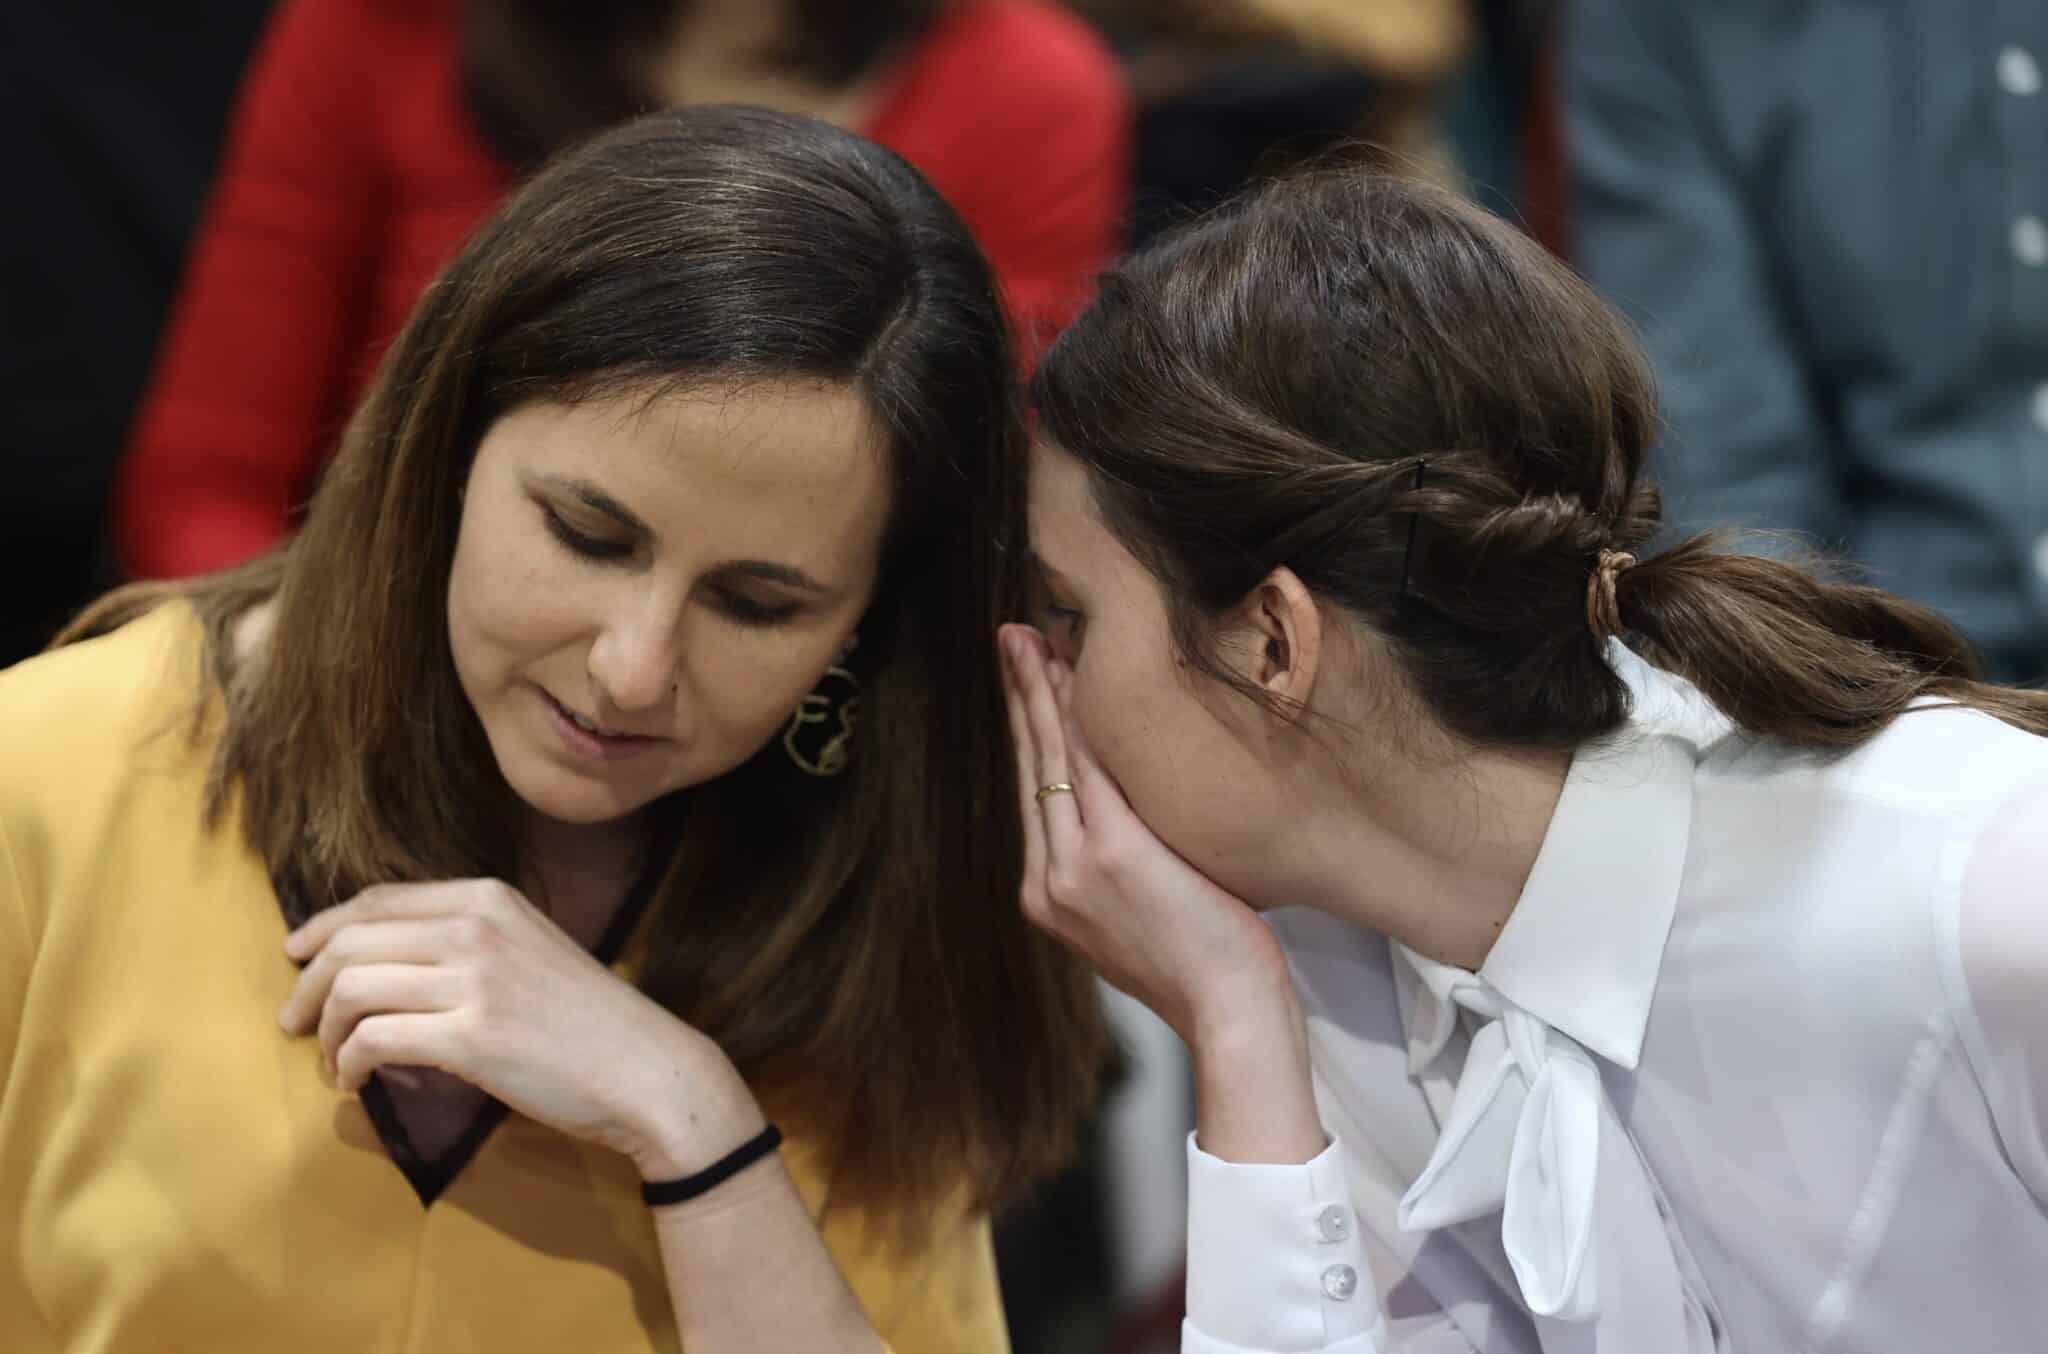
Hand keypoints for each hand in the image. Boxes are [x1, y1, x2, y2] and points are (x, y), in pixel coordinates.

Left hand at [277, 879, 762, 1178]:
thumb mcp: (528, 948)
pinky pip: (375, 1040)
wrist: (644, 1066)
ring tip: (331, 1058)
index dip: (323, 928)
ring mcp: (474, 979)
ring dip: (325, 1029)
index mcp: (488, 897)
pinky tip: (355, 1081)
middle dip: (309, 984)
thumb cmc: (587, 1018)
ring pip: (353, 988)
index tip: (297, 958)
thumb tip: (384, 962)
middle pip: (351, 940)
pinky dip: (349, 1063)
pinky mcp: (471, 1036)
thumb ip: (467, 941)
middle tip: (295, 1021)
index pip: (377, 900)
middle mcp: (477, 926)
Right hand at [998, 625, 1295, 1051]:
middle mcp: (1049, 880)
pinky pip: (1090, 768)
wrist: (1227, 1014)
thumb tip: (1128, 833)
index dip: (1027, 734)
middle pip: (1030, 768)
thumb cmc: (1203, 972)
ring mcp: (1074, 867)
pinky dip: (1079, 718)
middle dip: (1022, 697)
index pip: (1034, 796)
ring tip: (1033, 640)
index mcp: (1051, 896)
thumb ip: (1117, 875)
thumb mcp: (1140, 923)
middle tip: (1014, 638)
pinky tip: (1073, 677)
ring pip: (1052, 759)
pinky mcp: (1111, 853)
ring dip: (1042, 692)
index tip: (1025, 684)